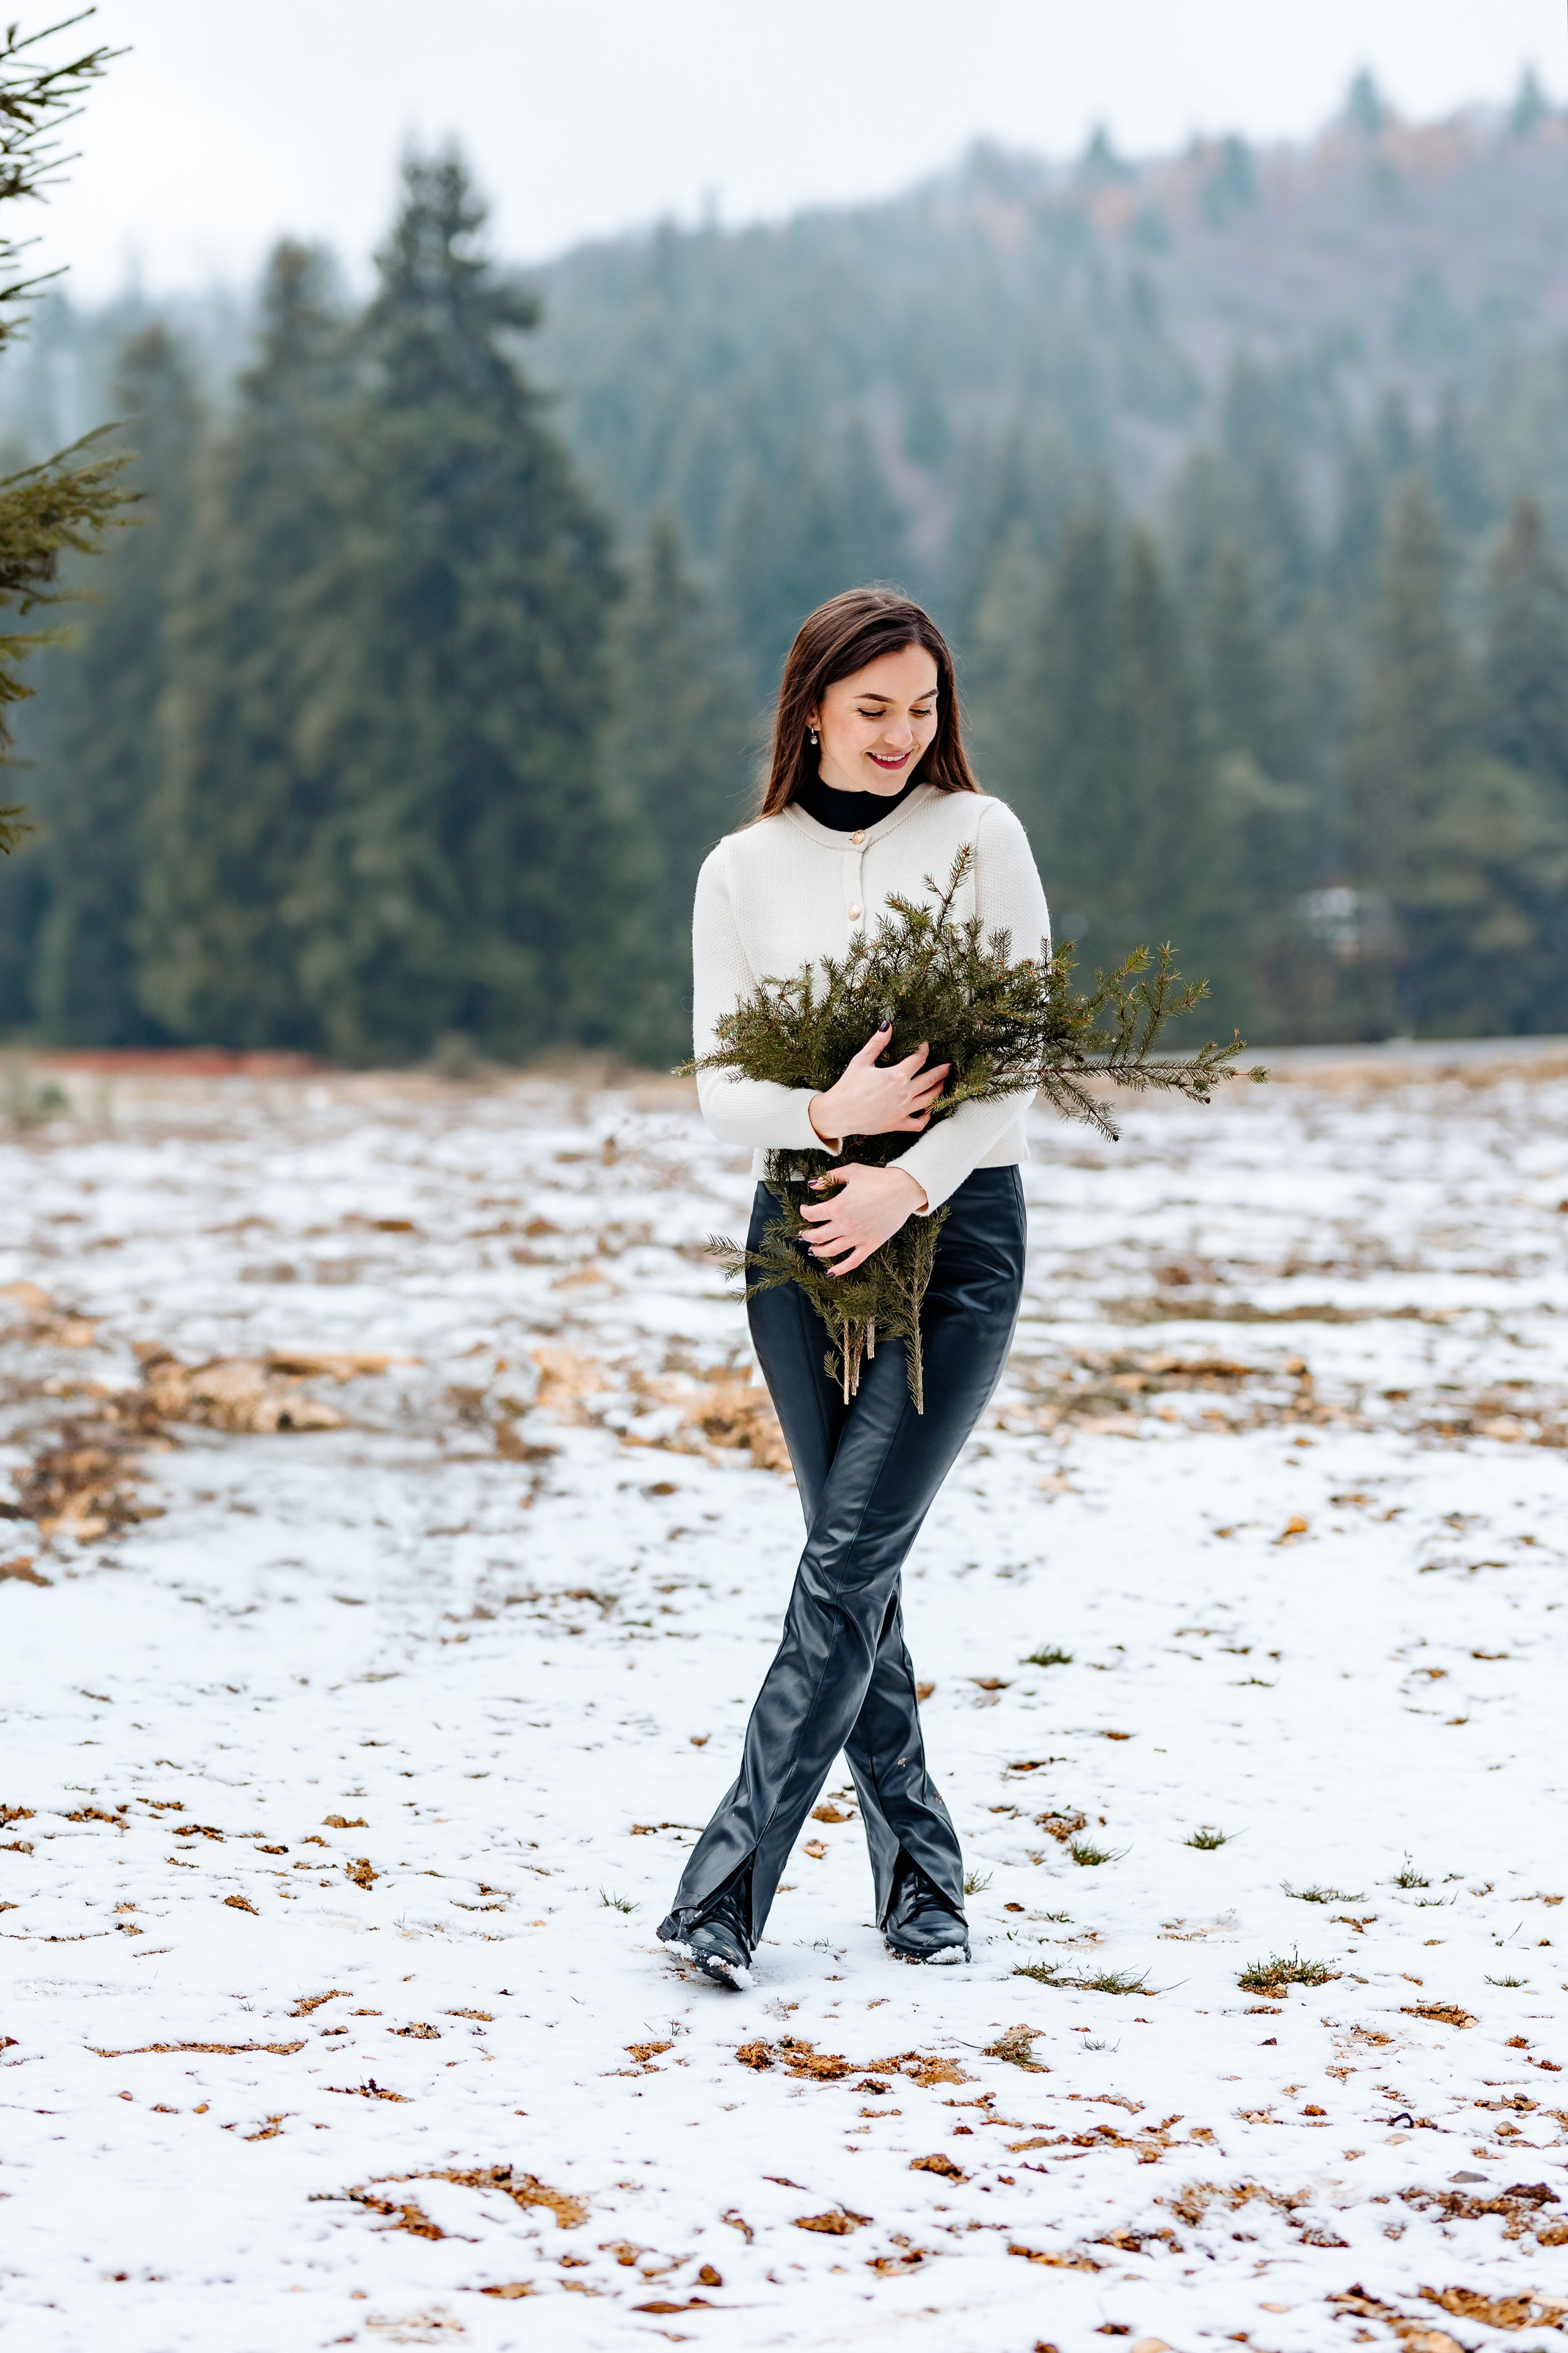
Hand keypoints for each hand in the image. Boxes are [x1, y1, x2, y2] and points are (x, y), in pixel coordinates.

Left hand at [799, 1163, 927, 1275]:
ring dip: (817, 1251)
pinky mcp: (870, 1244)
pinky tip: (830, 1272)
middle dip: (807, 1235)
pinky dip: (840, 1269)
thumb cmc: (878, 1178)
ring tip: (812, 1250)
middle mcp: (844, 1224)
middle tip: (804, 1234)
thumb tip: (812, 1184)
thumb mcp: (850, 1171)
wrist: (904, 1189)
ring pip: (830, 1251)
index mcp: (837, 1206)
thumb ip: (828, 1178)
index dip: (804, 1212)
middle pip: (817, 1235)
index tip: (805, 1210)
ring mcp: (857, 1237)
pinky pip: (852, 1262)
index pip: (811, 1215)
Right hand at [809, 1022, 949, 1145]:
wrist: (838, 1113)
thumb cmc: (847, 1086)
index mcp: (896, 1076)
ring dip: (940, 1090)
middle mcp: (904, 1093)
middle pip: (931, 1079)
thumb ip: (877, 1042)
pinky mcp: (898, 1124)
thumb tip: (888, 1025)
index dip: (924, 1050)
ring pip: (930, 1100)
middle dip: (942, 1071)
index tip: (925, 1046)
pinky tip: (928, 1110)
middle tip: (949, 1066)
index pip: (919, 1059)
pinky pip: (919, 1123)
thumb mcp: (861, 1060)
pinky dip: (927, 1117)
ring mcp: (903, 1110)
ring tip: (944, 1083)